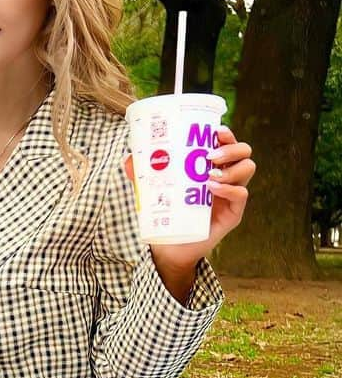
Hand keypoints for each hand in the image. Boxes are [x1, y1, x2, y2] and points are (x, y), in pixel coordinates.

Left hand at [124, 126, 255, 277]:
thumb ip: (143, 173)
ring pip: (248, 168)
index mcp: (211, 166)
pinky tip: (212, 188)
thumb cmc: (166, 213)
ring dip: (231, 167)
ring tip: (209, 175)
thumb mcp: (153, 190)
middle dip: (231, 148)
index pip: (227, 142)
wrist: (170, 246)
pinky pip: (242, 194)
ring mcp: (231, 194)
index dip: (226, 134)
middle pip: (244, 151)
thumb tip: (129, 159)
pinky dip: (229, 188)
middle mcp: (225, 177)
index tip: (216, 131)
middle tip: (210, 156)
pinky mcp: (233, 213)